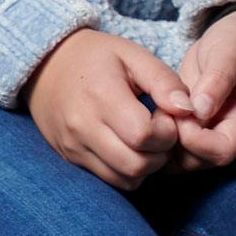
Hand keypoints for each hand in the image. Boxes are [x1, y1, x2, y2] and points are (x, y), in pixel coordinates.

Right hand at [25, 27, 190, 189]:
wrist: (47, 65)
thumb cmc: (98, 57)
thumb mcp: (134, 55)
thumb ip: (165, 81)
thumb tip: (188, 110)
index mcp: (101, 97)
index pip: (143, 136)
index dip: (166, 131)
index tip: (165, 115)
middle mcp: (83, 127)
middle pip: (137, 165)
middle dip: (160, 153)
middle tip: (160, 131)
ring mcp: (74, 147)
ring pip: (125, 179)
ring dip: (146, 165)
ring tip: (146, 139)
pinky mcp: (71, 158)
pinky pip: (110, 180)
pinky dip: (128, 170)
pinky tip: (129, 147)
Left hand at [169, 4, 235, 169]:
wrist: (232, 41)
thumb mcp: (230, 54)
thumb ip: (217, 81)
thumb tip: (200, 110)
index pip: (223, 151)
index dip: (197, 140)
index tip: (182, 111)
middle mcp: (224, 134)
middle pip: (198, 162)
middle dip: (175, 142)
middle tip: (163, 109)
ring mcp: (205, 135)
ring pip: (179, 161)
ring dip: (162, 142)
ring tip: (157, 108)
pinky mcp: (187, 130)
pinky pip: (168, 149)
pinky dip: (156, 137)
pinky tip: (152, 111)